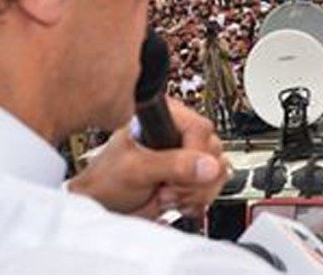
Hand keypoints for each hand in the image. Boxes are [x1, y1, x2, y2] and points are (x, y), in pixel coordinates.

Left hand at [67, 97, 226, 219]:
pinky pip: (214, 185)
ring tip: (167, 194)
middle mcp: (179, 131)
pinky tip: (176, 201)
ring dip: (194, 191)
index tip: (176, 174)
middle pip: (213, 150)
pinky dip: (197, 199)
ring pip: (218, 170)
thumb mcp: (136, 169)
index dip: (193, 155)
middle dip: (192, 179)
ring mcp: (187, 154)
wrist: (104, 206)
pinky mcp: (192, 175)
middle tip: (167, 187)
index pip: (200, 129)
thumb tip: (207, 165)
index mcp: (165, 116)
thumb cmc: (106, 180)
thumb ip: (172, 165)